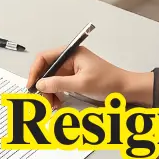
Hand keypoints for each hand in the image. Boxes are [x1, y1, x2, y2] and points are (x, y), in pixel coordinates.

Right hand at [27, 46, 152, 107]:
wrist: (126, 89)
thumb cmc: (108, 82)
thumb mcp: (81, 83)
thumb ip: (59, 83)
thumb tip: (40, 84)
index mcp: (71, 54)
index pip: (44, 58)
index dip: (35, 71)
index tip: (32, 85)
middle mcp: (70, 59)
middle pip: (47, 70)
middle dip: (43, 85)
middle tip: (43, 100)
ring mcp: (72, 68)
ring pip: (52, 79)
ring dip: (49, 92)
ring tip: (52, 105)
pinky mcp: (75, 78)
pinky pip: (59, 85)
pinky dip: (56, 94)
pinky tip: (57, 103)